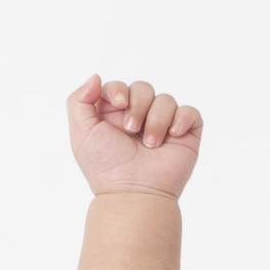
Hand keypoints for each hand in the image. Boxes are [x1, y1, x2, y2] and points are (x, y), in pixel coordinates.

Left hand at [67, 73, 201, 198]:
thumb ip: (78, 101)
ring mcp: (164, 127)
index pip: (120, 86)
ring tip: (151, 145)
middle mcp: (140, 118)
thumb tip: (96, 77)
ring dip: (157, 120)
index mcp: (115, 116)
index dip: (119, 90)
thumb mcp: (81, 133)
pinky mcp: (185, 135)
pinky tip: (172, 136)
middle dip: (138, 105)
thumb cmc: (106, 168)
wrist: (133, 193)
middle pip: (143, 88)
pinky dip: (182, 119)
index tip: (119, 104)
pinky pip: (190, 112)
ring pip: (166, 99)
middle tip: (131, 131)